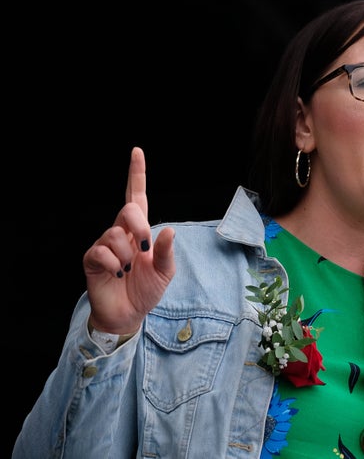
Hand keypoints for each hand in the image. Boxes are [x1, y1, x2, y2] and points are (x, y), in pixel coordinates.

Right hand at [83, 147, 175, 334]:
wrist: (129, 314)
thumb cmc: (146, 290)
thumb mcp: (165, 272)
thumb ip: (167, 252)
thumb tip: (168, 230)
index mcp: (140, 232)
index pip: (137, 197)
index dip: (136, 175)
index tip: (137, 151)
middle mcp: (121, 233)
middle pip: (128, 210)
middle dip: (140, 226)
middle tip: (144, 249)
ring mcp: (104, 245)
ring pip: (115, 234)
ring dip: (126, 255)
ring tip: (127, 270)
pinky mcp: (92, 259)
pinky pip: (102, 252)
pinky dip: (114, 265)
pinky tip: (116, 274)